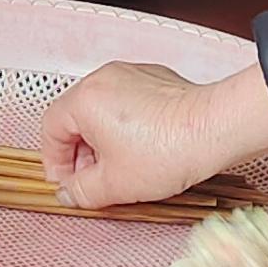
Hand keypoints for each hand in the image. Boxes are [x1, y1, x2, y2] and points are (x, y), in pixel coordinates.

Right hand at [37, 60, 267, 206]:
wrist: (216, 128)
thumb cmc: (166, 153)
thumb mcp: (114, 185)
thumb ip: (81, 191)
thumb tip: (68, 192)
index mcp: (84, 100)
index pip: (51, 129)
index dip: (55, 161)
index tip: (69, 183)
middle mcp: (103, 78)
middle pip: (76, 117)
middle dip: (81, 153)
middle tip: (95, 180)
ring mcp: (130, 74)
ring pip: (102, 109)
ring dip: (104, 139)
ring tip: (123, 167)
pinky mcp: (155, 77)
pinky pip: (128, 102)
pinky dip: (128, 125)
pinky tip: (147, 149)